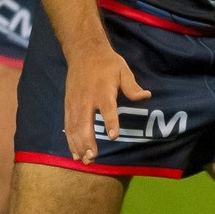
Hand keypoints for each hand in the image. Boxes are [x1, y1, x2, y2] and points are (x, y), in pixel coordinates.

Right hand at [64, 42, 149, 163]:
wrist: (83, 53)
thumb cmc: (107, 64)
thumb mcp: (123, 71)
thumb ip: (132, 87)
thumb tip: (146, 96)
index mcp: (103, 91)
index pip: (108, 109)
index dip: (111, 122)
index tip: (113, 137)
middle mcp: (86, 100)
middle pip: (85, 123)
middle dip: (88, 141)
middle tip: (93, 158)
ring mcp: (74, 104)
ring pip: (74, 127)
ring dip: (78, 145)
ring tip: (84, 160)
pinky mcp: (68, 106)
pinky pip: (68, 126)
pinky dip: (70, 140)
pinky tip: (74, 153)